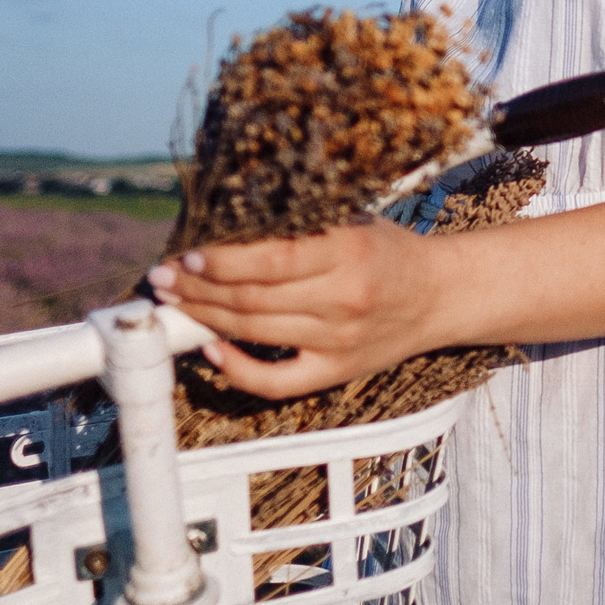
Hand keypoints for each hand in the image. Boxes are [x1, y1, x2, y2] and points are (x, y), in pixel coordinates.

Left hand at [146, 221, 447, 399]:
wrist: (441, 296)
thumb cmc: (389, 252)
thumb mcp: (353, 223)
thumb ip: (299, 226)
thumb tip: (226, 227)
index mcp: (349, 251)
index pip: (270, 260)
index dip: (221, 261)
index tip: (187, 255)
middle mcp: (344, 298)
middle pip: (252, 298)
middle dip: (196, 288)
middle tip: (163, 279)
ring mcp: (339, 340)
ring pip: (254, 332)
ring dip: (205, 318)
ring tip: (176, 303)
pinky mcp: (337, 371)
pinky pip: (277, 381)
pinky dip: (238, 370)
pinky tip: (213, 351)